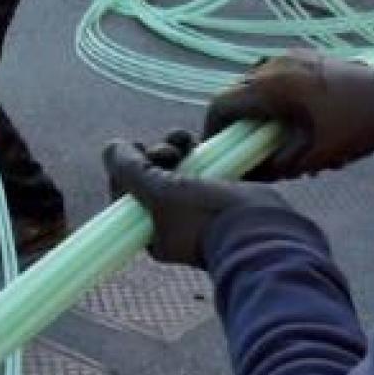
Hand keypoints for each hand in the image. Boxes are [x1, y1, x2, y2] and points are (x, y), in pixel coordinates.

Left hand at [103, 130, 288, 267]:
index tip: (139, 148)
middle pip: (152, 177)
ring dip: (176, 148)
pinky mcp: (220, 195)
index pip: (127, 192)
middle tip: (170, 151)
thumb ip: (131, 171)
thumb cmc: (206, 219)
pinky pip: (201, 168)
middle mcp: (172, 222)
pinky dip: (198, 153)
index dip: (129, 165)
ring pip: (177, 169)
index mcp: (152, 232)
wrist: (262, 232)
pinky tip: (200, 143)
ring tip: (186, 141)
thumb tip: (111, 148)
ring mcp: (197, 208)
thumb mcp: (159, 194)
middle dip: (156, 154)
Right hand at [202, 49, 373, 178]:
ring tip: (272, 136)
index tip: (217, 151)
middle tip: (245, 150)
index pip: (221, 104)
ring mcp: (290, 56)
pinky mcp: (305, 56)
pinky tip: (293, 119)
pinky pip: (275, 76)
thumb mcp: (313, 156)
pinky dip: (273, 97)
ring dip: (256, 110)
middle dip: (236, 123)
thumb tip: (247, 175)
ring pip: (255, 84)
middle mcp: (273, 64)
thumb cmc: (356, 127)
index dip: (212, 130)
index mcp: (271, 85)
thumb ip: (275, 166)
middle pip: (236, 93)